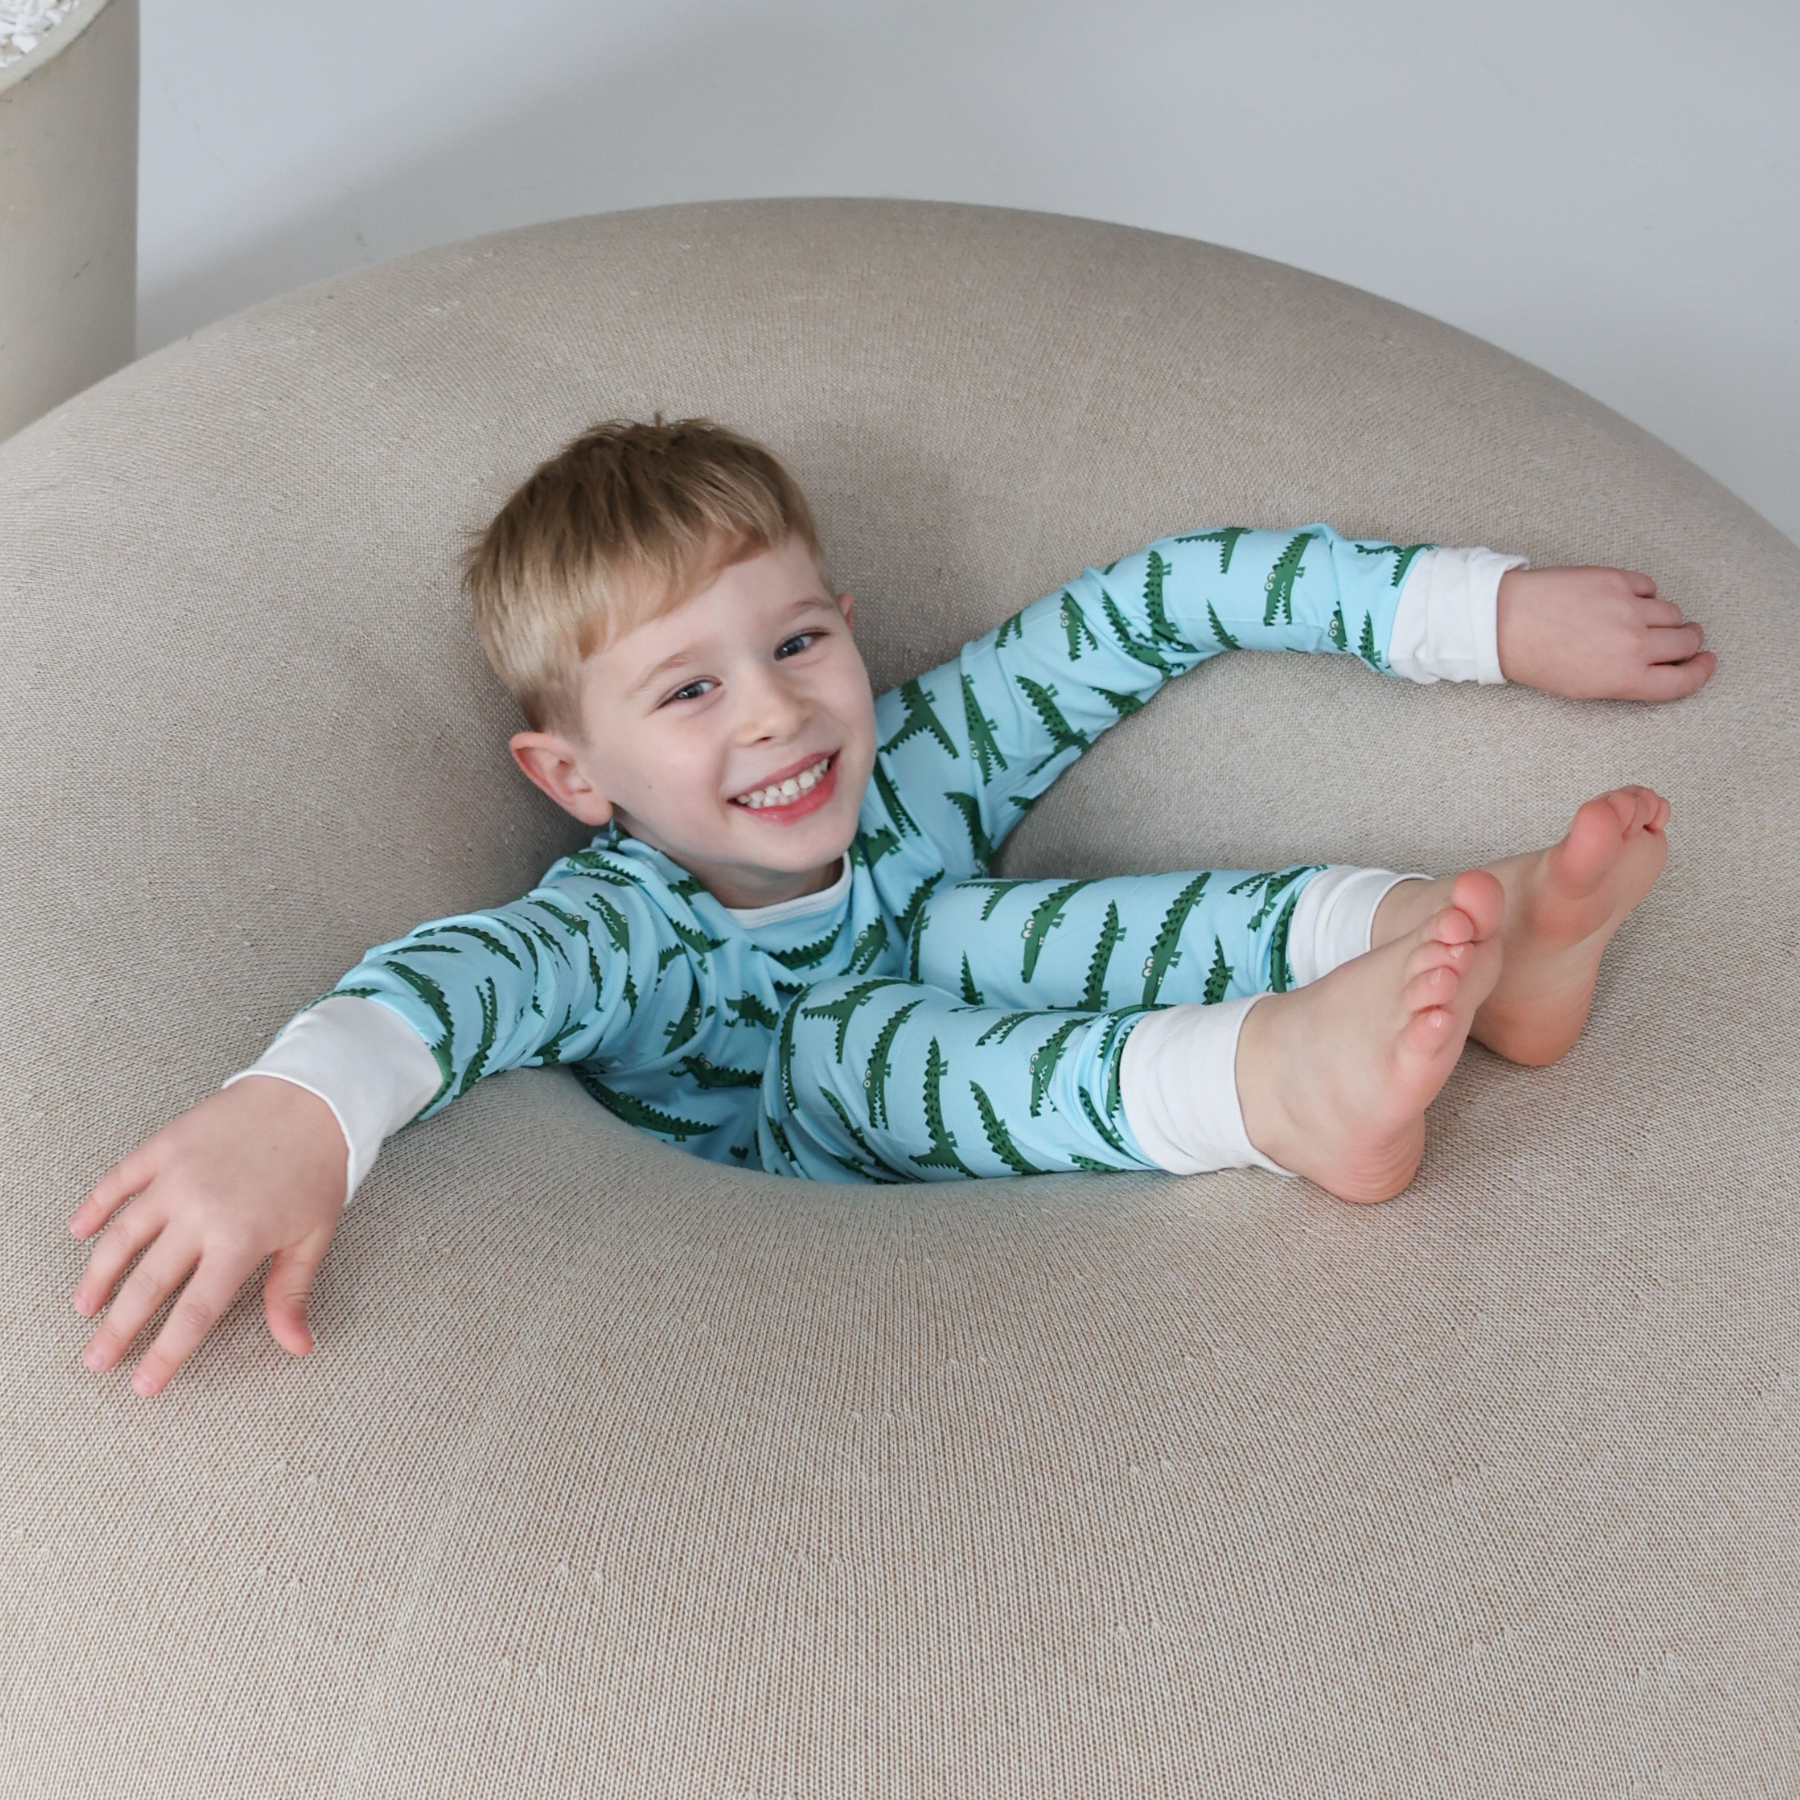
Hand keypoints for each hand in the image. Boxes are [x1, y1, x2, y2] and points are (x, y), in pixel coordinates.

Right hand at [69, 1076, 348, 1395]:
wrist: (316, 1095)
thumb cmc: (320, 1167)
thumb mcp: (314, 1235)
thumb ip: (292, 1292)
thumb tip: (297, 1345)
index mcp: (241, 1240)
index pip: (194, 1311)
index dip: (166, 1352)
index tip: (143, 1384)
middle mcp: (201, 1212)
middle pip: (147, 1283)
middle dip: (118, 1329)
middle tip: (95, 1360)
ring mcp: (178, 1177)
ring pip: (122, 1235)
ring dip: (98, 1275)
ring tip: (85, 1306)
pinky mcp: (166, 1145)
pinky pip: (119, 1180)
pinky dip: (95, 1206)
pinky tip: (79, 1229)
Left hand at [1496, 566, 1714, 700]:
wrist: (1504, 622)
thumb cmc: (1538, 659)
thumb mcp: (1583, 687)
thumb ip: (1629, 678)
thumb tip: (1665, 664)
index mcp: (1625, 680)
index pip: (1684, 680)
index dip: (1702, 670)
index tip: (1708, 660)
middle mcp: (1633, 645)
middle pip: (1686, 643)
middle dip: (1689, 641)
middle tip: (1685, 637)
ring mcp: (1628, 610)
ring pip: (1673, 613)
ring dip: (1667, 617)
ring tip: (1645, 619)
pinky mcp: (1617, 580)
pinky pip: (1650, 586)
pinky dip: (1645, 593)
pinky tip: (1626, 599)